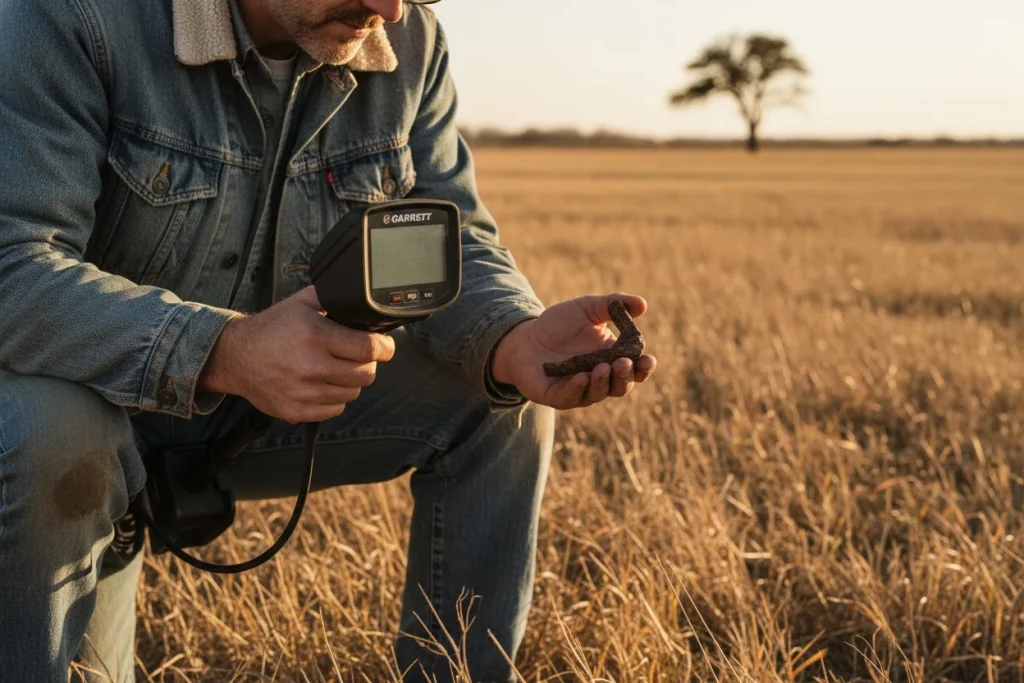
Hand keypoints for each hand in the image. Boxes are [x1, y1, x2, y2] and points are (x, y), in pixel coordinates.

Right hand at [199, 286, 394, 422]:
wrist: (235, 355)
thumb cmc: (273, 327)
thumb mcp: (303, 302)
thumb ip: (334, 298)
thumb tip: (365, 302)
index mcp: (316, 336)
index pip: (369, 349)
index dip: (385, 347)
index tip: (385, 346)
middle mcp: (311, 367)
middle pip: (366, 375)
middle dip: (368, 363)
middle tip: (357, 356)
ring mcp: (304, 393)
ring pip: (352, 393)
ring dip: (350, 381)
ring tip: (335, 368)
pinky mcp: (296, 411)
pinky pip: (335, 409)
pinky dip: (334, 398)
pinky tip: (322, 384)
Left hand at [491, 294, 656, 409]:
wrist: (524, 337)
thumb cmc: (560, 324)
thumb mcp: (588, 307)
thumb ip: (613, 304)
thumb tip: (642, 305)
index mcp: (612, 359)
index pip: (635, 369)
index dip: (644, 367)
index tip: (648, 359)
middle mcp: (600, 378)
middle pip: (621, 385)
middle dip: (625, 376)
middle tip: (623, 363)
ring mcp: (580, 390)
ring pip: (599, 394)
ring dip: (603, 382)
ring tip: (603, 367)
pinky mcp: (557, 396)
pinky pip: (572, 398)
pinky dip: (578, 389)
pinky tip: (582, 377)